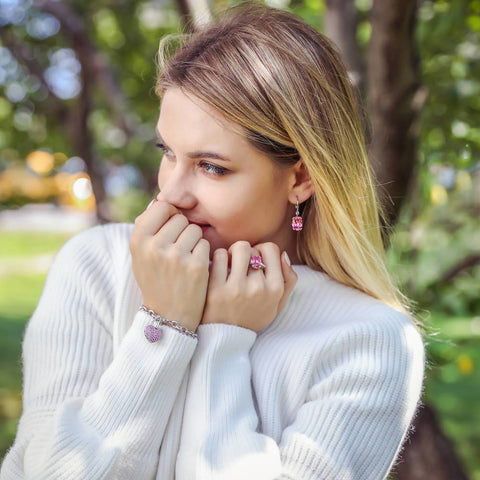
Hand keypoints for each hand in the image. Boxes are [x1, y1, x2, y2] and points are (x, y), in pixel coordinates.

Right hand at [129, 199, 210, 331]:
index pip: (161, 207)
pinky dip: (203, 254)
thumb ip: (148, 228)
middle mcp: (155, 246)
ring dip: (195, 241)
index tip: (172, 227)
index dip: (170, 214)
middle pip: (180, 218)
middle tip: (179, 249)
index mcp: (138, 240)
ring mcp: (176, 256)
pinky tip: (195, 268)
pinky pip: (205, 245)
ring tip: (186, 258)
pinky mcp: (196, 266)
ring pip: (195, 230)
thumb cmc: (156, 280)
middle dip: (183, 230)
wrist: (168, 316)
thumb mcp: (141, 255)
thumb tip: (160, 201)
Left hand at [201, 241, 297, 331]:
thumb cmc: (253, 317)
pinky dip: (218, 259)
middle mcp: (258, 288)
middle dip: (245, 253)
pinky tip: (218, 270)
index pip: (271, 249)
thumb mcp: (278, 304)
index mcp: (275, 289)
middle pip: (252, 248)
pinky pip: (220, 257)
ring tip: (229, 264)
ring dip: (232, 253)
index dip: (261, 251)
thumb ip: (288, 280)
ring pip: (238, 249)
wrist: (226, 339)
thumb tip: (283, 254)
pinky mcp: (216, 290)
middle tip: (239, 265)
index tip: (254, 261)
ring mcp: (236, 289)